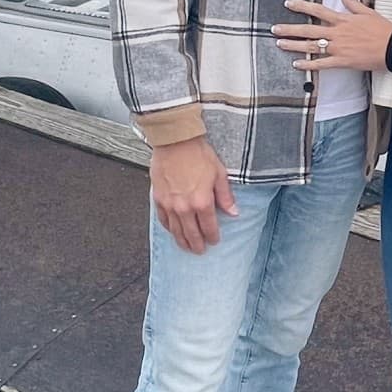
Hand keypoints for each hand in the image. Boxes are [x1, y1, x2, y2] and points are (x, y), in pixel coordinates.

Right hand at [150, 135, 237, 253]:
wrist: (175, 141)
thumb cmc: (197, 153)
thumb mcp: (219, 174)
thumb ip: (225, 196)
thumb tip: (233, 211)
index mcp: (202, 202)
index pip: (209, 227)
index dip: (213, 236)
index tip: (214, 240)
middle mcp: (184, 207)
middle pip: (191, 234)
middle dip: (197, 244)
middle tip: (200, 250)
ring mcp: (170, 204)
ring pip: (176, 230)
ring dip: (182, 241)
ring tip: (186, 247)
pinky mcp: (159, 199)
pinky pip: (163, 219)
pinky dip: (169, 228)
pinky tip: (172, 230)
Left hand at [274, 0, 391, 75]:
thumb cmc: (383, 29)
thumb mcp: (368, 11)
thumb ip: (352, 1)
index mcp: (342, 19)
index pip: (317, 10)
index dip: (301, 6)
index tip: (288, 4)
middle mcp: (337, 33)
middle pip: (308, 30)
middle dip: (290, 29)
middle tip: (274, 29)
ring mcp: (338, 48)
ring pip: (311, 46)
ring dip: (294, 45)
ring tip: (279, 44)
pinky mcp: (342, 62)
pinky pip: (321, 64)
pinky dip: (308, 65)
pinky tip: (296, 64)